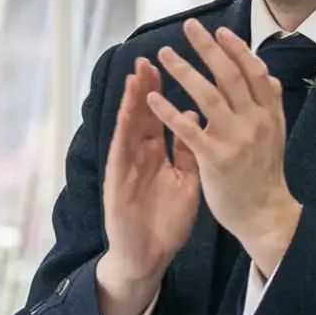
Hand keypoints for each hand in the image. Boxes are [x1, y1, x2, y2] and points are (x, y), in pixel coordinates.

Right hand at [97, 56, 202, 314]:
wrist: (148, 257)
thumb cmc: (166, 222)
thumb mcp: (186, 182)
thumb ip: (189, 152)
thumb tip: (197, 118)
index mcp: (159, 155)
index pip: (163, 116)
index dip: (168, 91)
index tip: (178, 65)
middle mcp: (141, 156)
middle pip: (145, 114)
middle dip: (148, 86)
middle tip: (152, 57)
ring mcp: (127, 167)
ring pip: (131, 128)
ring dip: (133, 102)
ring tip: (136, 75)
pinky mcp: (118, 183)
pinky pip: (123, 153)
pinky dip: (125, 132)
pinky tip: (128, 114)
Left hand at [147, 19, 302, 274]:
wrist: (264, 214)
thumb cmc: (265, 174)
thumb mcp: (274, 135)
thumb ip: (269, 104)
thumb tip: (267, 75)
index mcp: (269, 114)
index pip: (254, 72)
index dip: (237, 49)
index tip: (220, 30)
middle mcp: (255, 122)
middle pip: (231, 75)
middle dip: (208, 48)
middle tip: (189, 27)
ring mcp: (235, 140)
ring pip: (208, 96)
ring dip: (184, 71)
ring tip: (164, 55)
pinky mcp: (215, 159)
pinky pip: (188, 130)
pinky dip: (169, 112)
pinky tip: (152, 98)